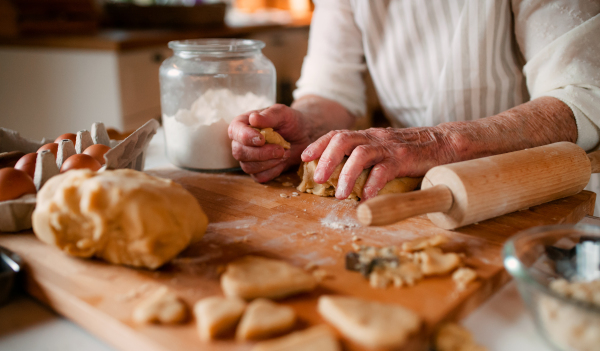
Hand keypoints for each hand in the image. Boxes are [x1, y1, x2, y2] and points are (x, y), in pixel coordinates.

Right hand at [228, 104, 311, 181]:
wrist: (302, 136)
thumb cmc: (290, 121)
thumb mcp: (283, 113)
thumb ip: (269, 115)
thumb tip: (253, 118)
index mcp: (242, 124)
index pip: (235, 131)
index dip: (246, 137)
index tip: (262, 139)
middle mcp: (241, 142)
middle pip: (239, 152)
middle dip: (261, 153)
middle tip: (281, 149)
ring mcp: (248, 158)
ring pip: (249, 167)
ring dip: (270, 162)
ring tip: (285, 153)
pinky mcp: (257, 171)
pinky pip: (260, 177)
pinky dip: (274, 170)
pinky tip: (282, 161)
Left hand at [301, 127, 458, 199]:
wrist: (442, 143)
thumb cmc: (409, 151)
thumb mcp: (382, 150)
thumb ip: (365, 158)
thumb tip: (340, 176)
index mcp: (367, 136)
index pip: (337, 134)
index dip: (318, 144)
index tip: (304, 158)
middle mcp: (375, 138)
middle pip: (343, 140)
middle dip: (326, 159)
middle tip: (318, 179)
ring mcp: (389, 147)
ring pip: (360, 153)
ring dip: (346, 174)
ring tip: (339, 194)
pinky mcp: (404, 158)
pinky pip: (384, 170)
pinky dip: (372, 184)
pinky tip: (365, 198)